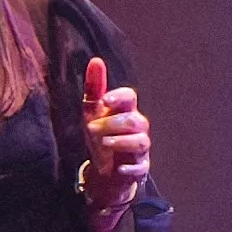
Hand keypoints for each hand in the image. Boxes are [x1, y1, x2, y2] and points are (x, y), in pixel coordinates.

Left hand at [75, 58, 153, 231]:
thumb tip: (96, 60)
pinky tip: (118, 167)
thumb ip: (94, 88)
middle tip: (91, 128)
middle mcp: (137, 128)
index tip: (105, 100)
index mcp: (125, 111)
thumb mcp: (92, 112)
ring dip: (122, 141)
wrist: (104, 170)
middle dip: (112, 123)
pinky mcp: (140, 168)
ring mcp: (140, 149)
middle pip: (134, 120)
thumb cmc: (101, 135)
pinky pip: (141, 167)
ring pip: (141, 141)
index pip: (130, 97)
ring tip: (104, 143)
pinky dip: (131, 167)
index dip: (120, 97)